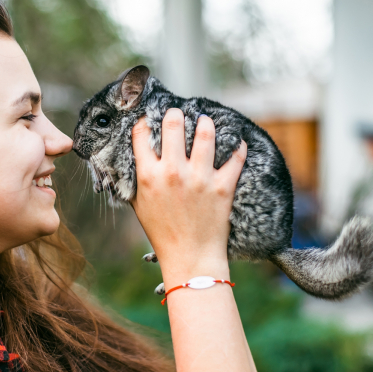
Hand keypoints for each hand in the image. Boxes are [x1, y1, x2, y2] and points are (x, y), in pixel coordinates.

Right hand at [131, 109, 246, 284]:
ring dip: (205, 122)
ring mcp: (200, 178)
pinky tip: (236, 141)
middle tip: (178, 114)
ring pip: (206, 133)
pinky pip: (235, 157)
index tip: (150, 120)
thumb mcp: (138, 205)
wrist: (190, 257)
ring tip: (204, 121)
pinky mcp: (223, 187)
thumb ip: (135, 178)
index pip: (141, 134)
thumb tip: (134, 155)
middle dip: (175, 114)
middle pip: (173, 124)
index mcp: (149, 176)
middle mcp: (173, 172)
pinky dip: (238, 146)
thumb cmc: (162, 233)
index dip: (144, 121)